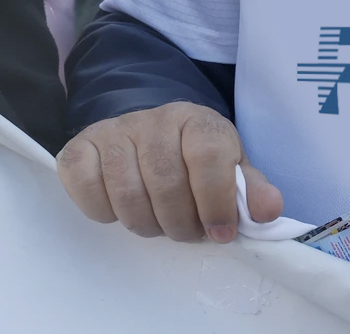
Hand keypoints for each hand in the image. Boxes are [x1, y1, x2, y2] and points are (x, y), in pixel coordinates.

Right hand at [56, 101, 282, 242]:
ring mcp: (115, 131)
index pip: (208, 155)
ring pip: (127, 193)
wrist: (146, 132)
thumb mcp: (228, 167)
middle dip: (180, 222)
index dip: (216, 201)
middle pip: (166, 182)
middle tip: (187, 230)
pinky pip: (85, 187)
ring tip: (158, 221)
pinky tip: (119, 208)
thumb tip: (269, 211)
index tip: (221, 230)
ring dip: (145, 223)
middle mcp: (155, 119)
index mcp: (197, 120)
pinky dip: (102, 211)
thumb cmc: (192, 158)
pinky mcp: (80, 146)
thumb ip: (249, 190)